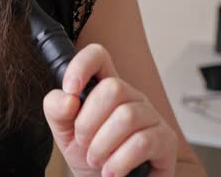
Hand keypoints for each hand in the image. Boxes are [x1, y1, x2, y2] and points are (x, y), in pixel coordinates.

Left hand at [43, 44, 177, 176]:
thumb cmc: (88, 154)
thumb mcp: (63, 131)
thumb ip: (56, 109)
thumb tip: (68, 98)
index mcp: (103, 87)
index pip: (98, 56)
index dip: (82, 65)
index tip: (70, 89)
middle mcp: (130, 96)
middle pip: (112, 88)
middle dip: (88, 122)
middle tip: (84, 142)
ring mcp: (150, 117)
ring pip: (126, 116)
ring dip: (102, 145)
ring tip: (96, 160)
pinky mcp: (165, 140)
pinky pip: (142, 142)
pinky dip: (119, 161)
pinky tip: (111, 171)